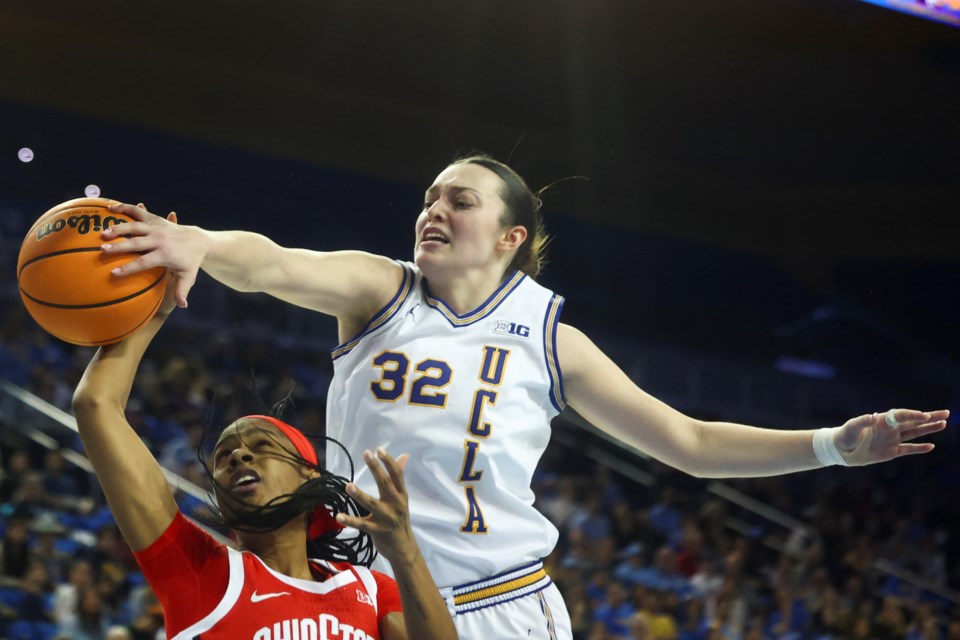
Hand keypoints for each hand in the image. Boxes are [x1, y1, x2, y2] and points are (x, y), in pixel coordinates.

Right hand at [102, 203, 207, 307]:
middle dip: (119, 247)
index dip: (129, 268)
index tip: (114, 274)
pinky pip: (137, 212)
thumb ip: (182, 291)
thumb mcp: (188, 277)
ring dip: (118, 228)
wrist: (199, 241)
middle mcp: (160, 240)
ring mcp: (156, 228)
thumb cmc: (190, 262)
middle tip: (102, 250)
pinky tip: (109, 207)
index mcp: (165, 254)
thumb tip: (182, 305)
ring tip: (102, 233)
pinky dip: (124, 208)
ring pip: (135, 226)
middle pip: (136, 243)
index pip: (144, 262)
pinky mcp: (154, 219)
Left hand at [336, 448, 419, 565]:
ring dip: (360, 494)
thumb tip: (404, 455)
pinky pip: (362, 524)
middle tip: (366, 454)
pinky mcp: (377, 531)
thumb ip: (399, 477)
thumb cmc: (400, 520)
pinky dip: (350, 520)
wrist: (404, 549)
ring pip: (372, 504)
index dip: (389, 462)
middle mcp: (396, 505)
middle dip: (376, 468)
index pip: (397, 475)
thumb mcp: (402, 499)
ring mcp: (387, 518)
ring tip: (348, 485)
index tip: (379, 450)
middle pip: (385, 484)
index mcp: (402, 495)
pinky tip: (338, 516)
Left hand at [835, 408, 948, 465]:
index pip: (901, 416)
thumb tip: (873, 416)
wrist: (841, 449)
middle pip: (913, 422)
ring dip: (928, 429)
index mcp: (882, 421)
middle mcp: (890, 428)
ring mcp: (892, 440)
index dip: (912, 415)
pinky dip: (919, 448)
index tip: (924, 415)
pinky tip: (931, 446)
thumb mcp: (851, 427)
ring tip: (944, 424)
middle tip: (946, 413)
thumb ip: (862, 421)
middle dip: (929, 417)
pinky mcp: (891, 451)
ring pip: (914, 433)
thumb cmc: (845, 435)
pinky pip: (908, 449)